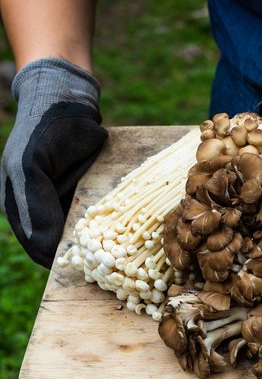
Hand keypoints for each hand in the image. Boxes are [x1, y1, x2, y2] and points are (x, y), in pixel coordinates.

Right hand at [0, 58, 106, 267]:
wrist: (66, 103)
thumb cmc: (42, 133)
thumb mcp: (29, 168)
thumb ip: (35, 206)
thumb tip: (47, 245)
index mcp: (19, 207)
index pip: (38, 246)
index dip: (56, 261)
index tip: (81, 275)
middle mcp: (42, 208)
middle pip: (62, 244)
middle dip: (82, 256)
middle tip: (107, 272)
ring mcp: (66, 200)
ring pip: (83, 232)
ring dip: (98, 244)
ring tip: (119, 260)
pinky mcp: (88, 190)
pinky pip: (99, 214)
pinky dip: (110, 225)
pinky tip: (125, 235)